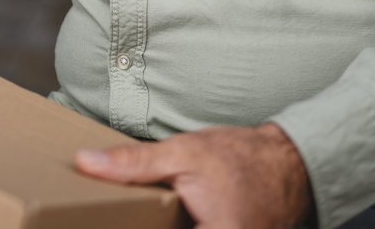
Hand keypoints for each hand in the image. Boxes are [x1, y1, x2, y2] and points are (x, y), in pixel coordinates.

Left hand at [75, 123, 313, 228]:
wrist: (288, 164)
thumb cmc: (242, 158)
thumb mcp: (183, 153)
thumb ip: (133, 164)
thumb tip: (85, 164)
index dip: (133, 227)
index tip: (107, 221)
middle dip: (150, 224)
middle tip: (119, 216)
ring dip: (161, 225)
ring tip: (152, 213)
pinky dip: (178, 227)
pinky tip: (170, 220)